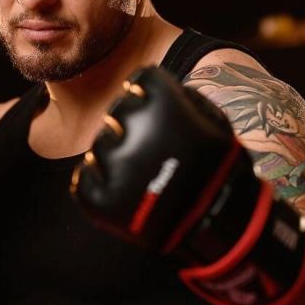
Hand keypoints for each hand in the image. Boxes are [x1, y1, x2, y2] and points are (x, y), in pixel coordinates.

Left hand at [71, 66, 304, 304]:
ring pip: (100, 148)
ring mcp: (115, 166)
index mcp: (162, 103)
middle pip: (117, 116)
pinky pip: (85, 179)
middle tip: (154, 153)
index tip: (160, 118)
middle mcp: (134, 129)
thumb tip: (143, 82)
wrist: (219, 221)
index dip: (149, 100)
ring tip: (145, 176)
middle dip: (133, 130)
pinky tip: (129, 191)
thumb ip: (177, 94)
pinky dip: (102, 184)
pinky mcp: (99, 199)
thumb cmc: (218, 165)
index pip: (138, 84)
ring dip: (118, 158)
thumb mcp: (212, 117)